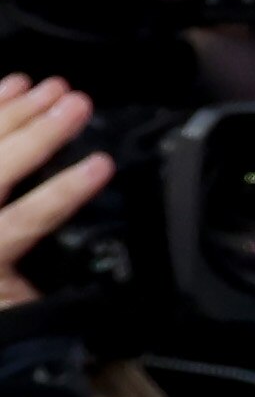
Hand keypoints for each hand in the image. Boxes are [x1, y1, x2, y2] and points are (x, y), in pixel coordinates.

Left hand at [0, 74, 108, 309]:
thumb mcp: (16, 311)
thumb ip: (40, 290)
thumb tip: (85, 278)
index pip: (28, 217)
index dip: (65, 189)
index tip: (102, 164)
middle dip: (40, 133)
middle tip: (78, 103)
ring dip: (16, 110)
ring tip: (49, 87)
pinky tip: (10, 86)